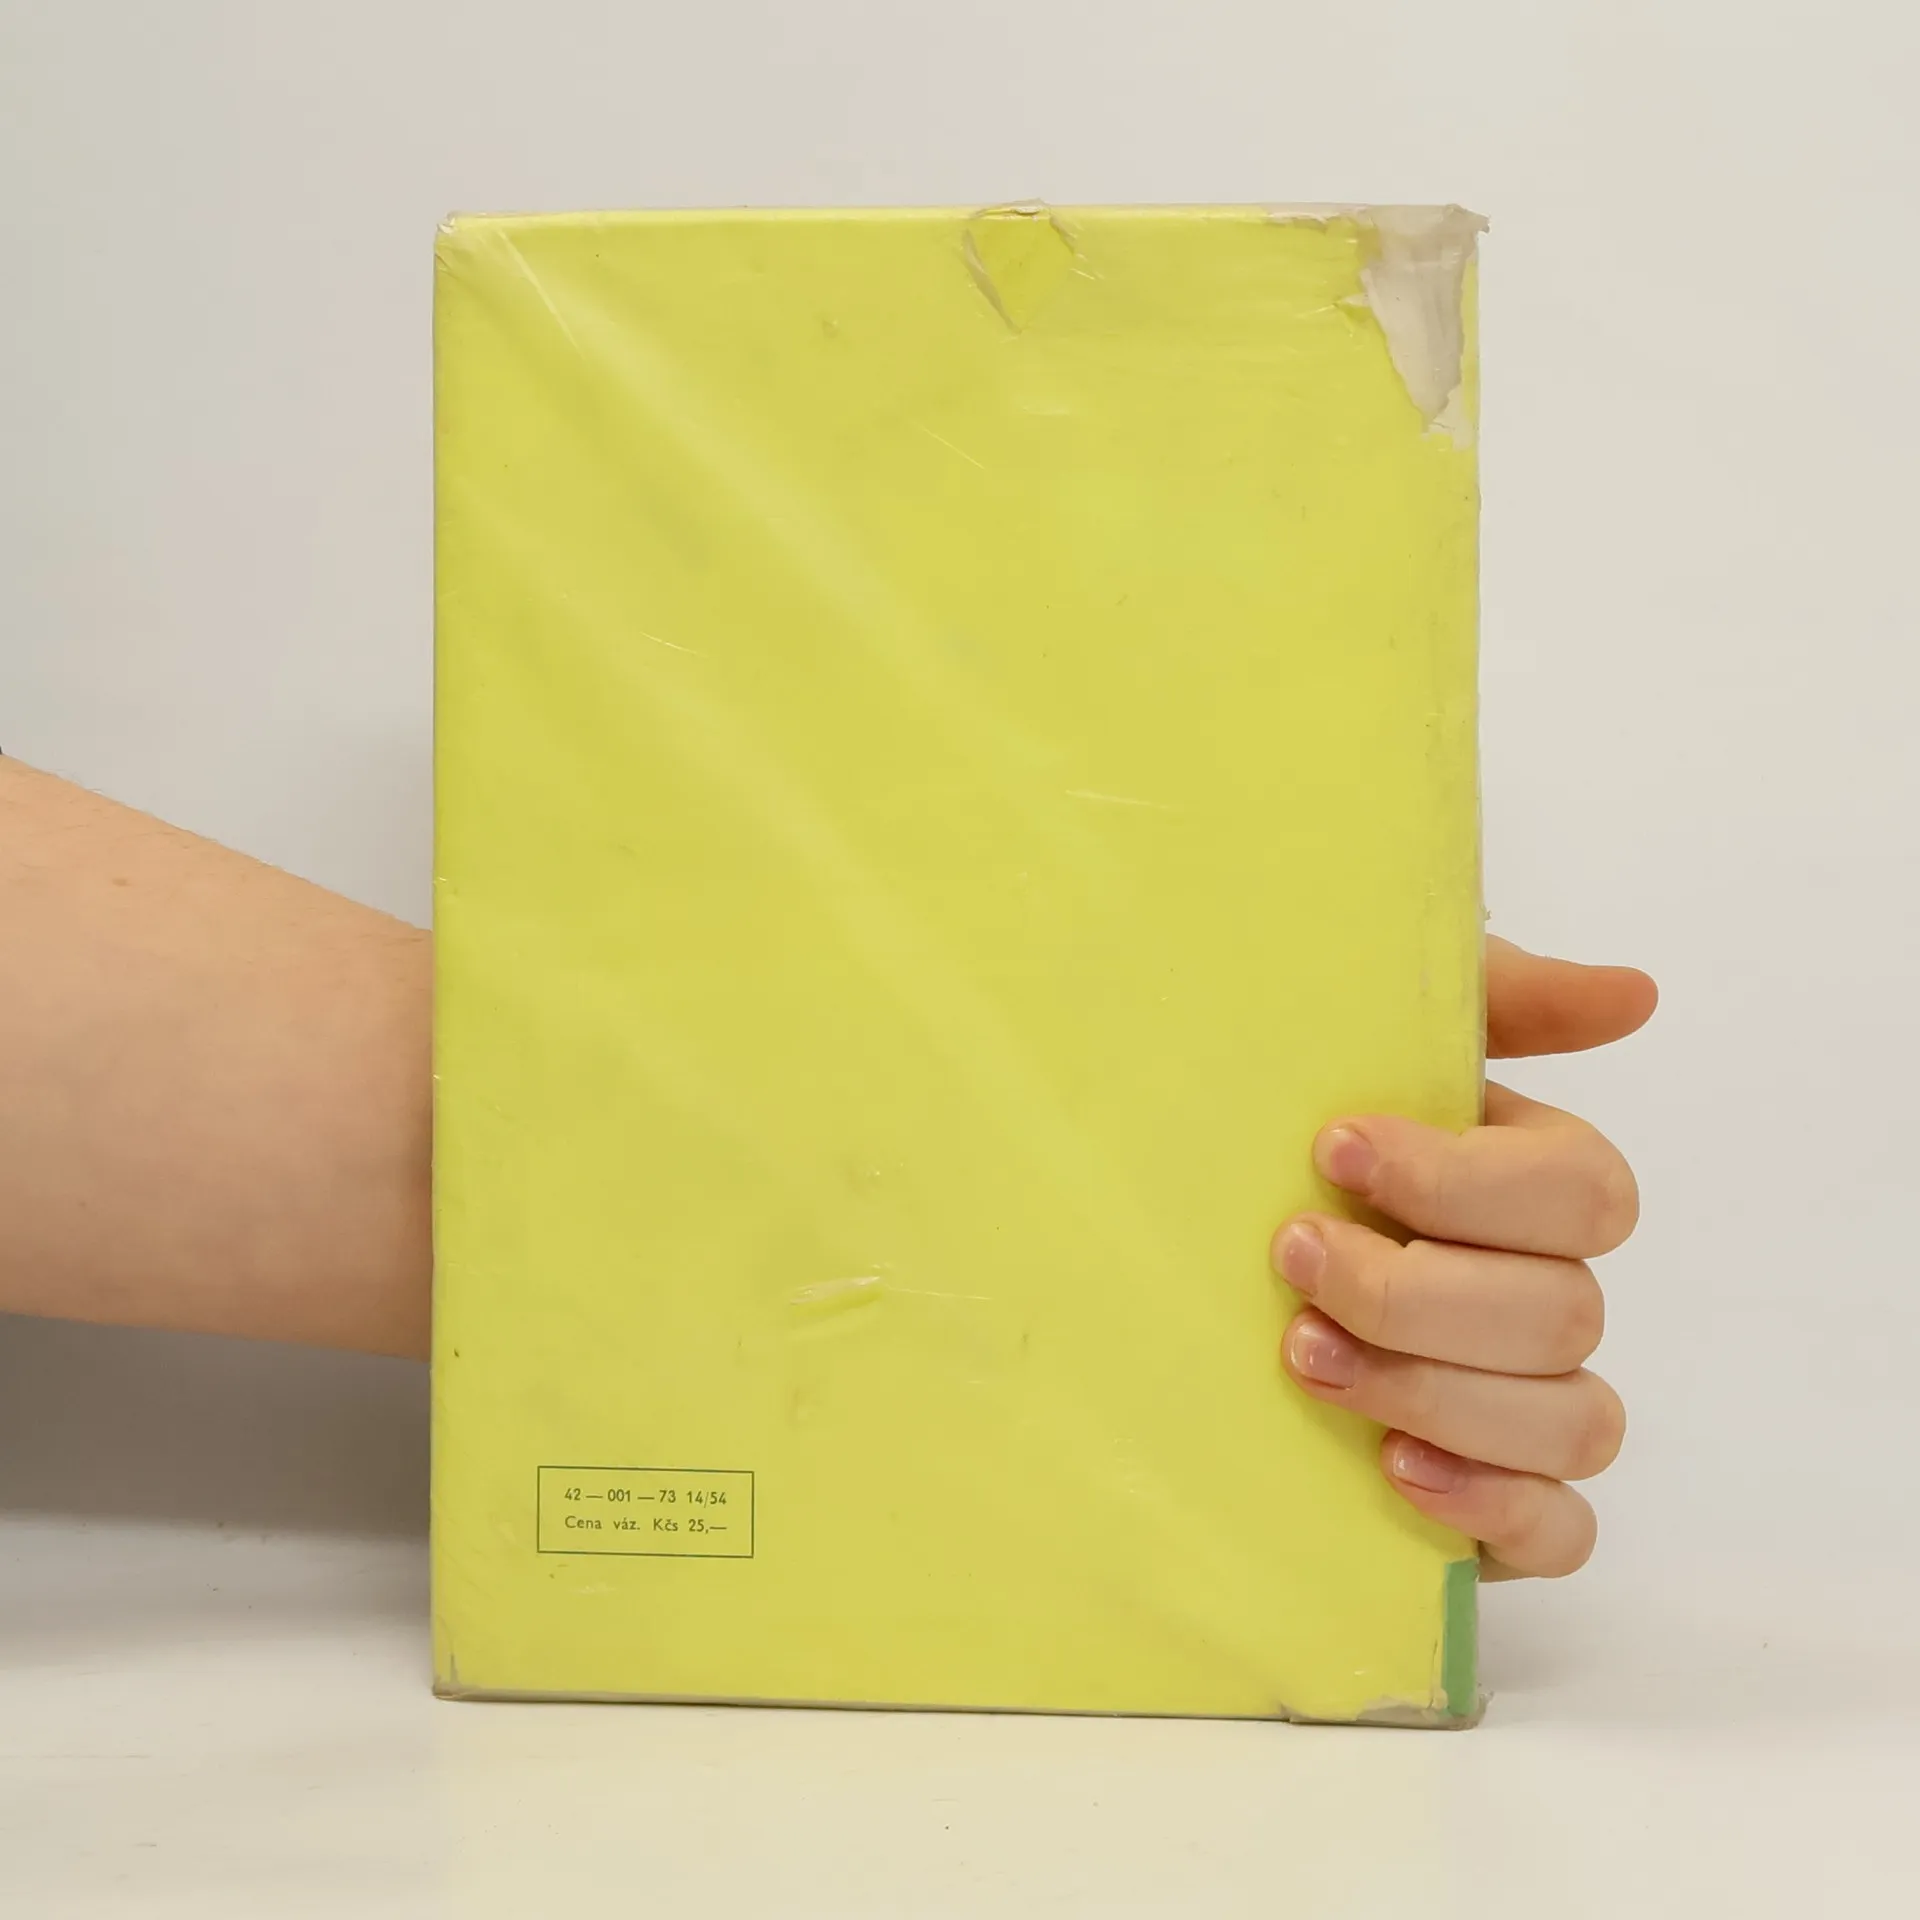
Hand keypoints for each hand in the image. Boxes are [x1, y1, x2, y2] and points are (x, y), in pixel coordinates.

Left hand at [1272, 938, 1656, 1577]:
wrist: (1176, 1269)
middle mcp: (1545, 1293)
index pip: (1582, 1191)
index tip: (1333, 1149)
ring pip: (1572, 1421)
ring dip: (1437, 1393)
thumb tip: (1633, 993)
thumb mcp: (1366, 1039)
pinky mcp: (1500, 1503)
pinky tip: (1395, 1473)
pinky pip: (1562, 1528)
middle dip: (1417, 1295)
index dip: (1465, 1181)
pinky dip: (1493, 1506)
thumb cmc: (1288, 1140)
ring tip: (1304, 1361)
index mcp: (1530, 1183)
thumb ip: (1496, 1004)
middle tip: (1292, 1263)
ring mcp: (1531, 1405)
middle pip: (1563, 1313)